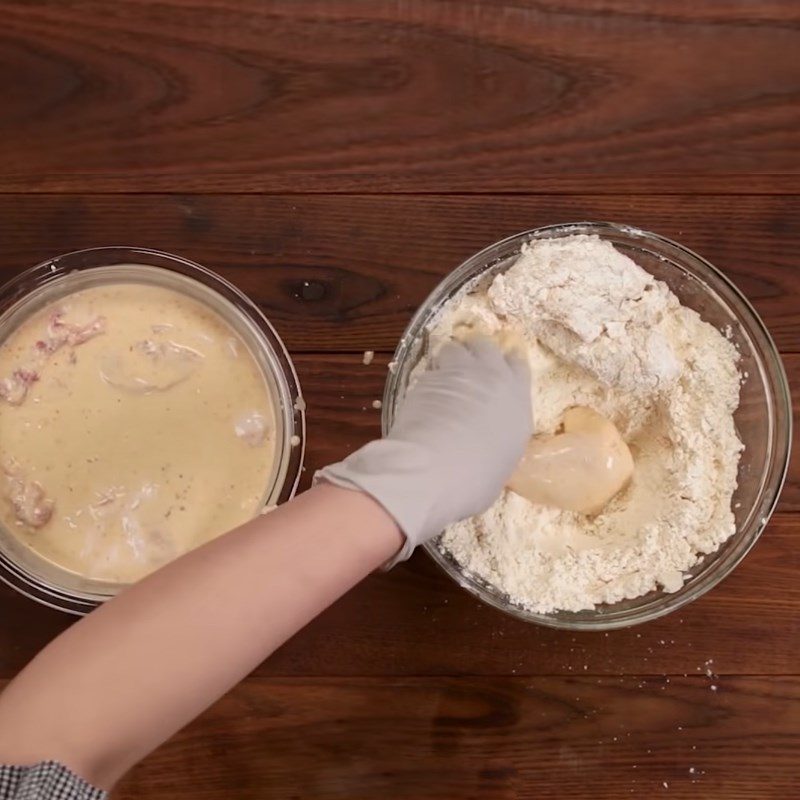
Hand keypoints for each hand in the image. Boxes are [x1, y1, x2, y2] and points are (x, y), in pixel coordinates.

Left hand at [318, 335, 531, 564]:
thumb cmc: (477, 477)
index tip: (499, 368)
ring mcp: (457, 374)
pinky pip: (431, 369)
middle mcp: (490, 377)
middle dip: (477, 351)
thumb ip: (499, 439)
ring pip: (455, 349)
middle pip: (485, 346)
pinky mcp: (426, 379)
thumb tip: (487, 442)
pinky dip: (430, 378)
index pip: (518, 364)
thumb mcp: (503, 460)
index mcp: (517, 399)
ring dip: (450, 358)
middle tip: (468, 365)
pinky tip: (424, 396)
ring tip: (444, 377)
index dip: (507, 364)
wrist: (435, 469)